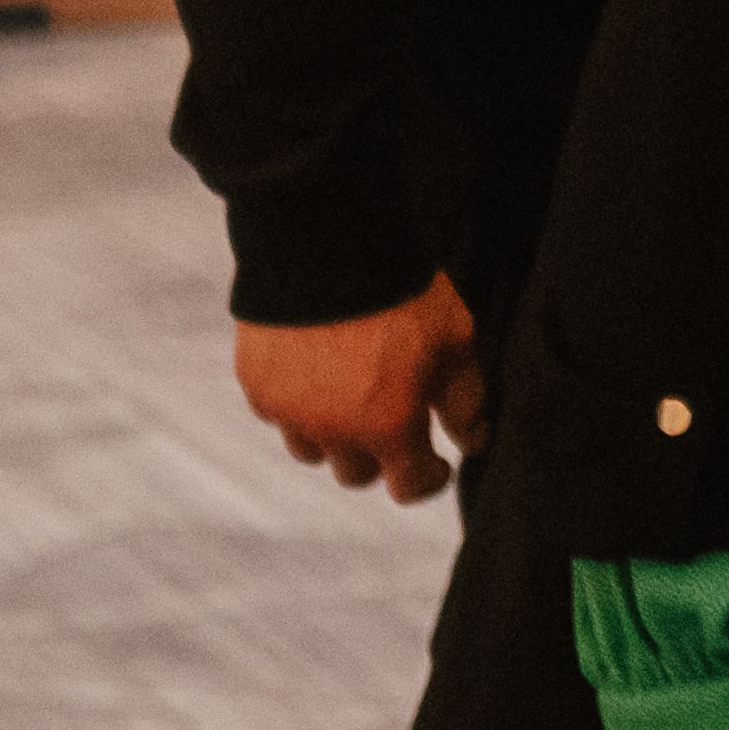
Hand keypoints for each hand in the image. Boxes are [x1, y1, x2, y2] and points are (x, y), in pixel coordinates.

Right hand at [232, 276, 483, 503]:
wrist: (328, 242)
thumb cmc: (403, 292)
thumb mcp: (454, 340)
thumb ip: (464, 400)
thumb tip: (472, 442)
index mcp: (387, 425)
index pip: (408, 487)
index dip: (427, 478)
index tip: (435, 462)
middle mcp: (333, 430)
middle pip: (356, 474)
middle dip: (379, 455)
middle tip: (392, 417)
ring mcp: (289, 411)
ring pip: (311, 450)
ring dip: (333, 435)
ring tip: (349, 393)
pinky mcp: (256, 385)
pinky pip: (278, 415)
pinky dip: (297, 404)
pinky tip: (315, 368)